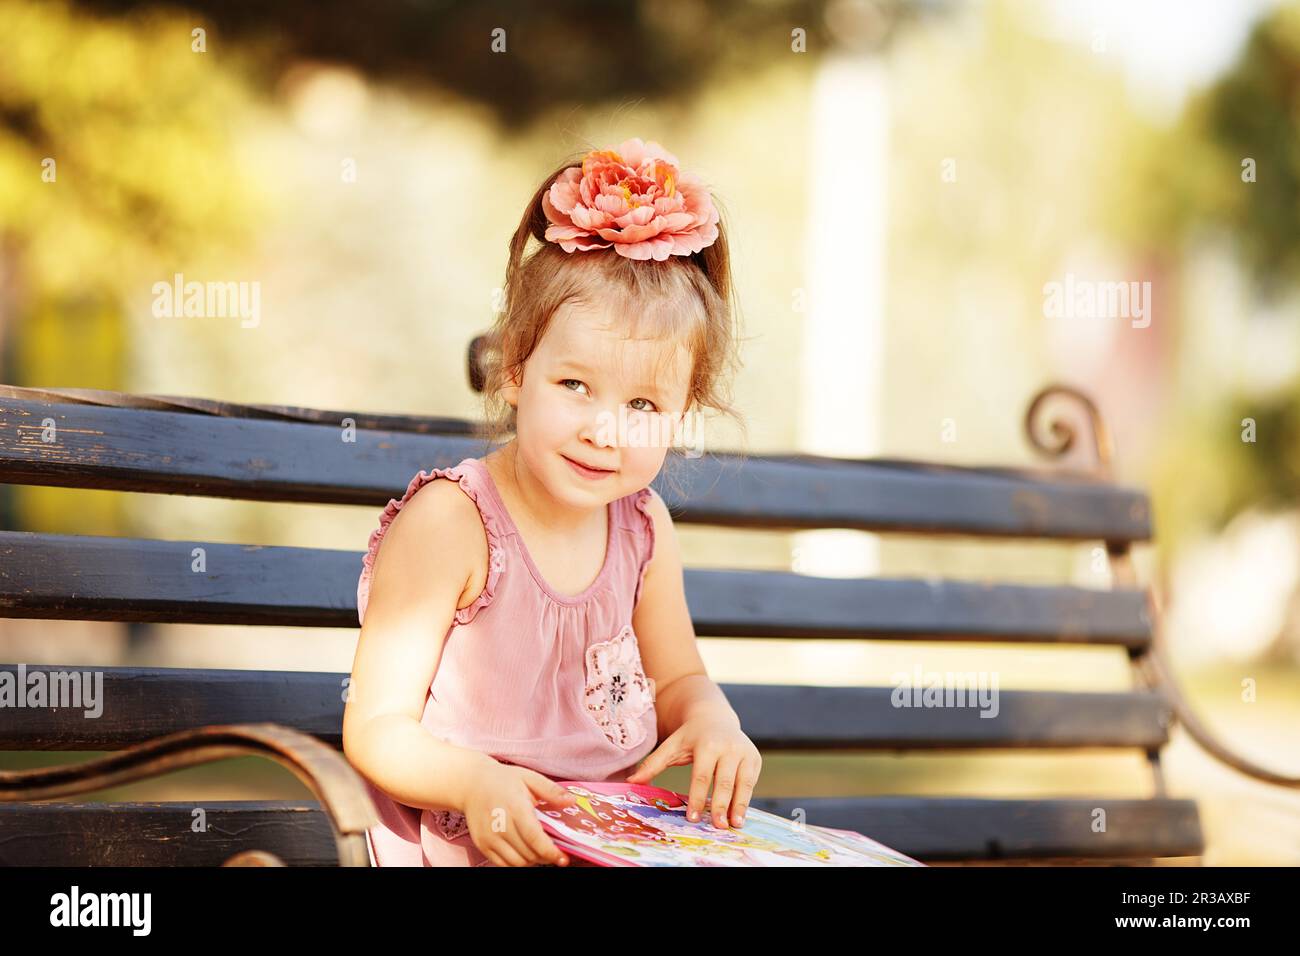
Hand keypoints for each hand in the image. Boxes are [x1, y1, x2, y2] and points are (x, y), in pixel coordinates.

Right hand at [461, 762, 577, 865]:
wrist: (471, 784)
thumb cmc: (503, 780)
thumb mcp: (529, 777)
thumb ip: (551, 791)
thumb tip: (571, 801)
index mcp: (515, 807)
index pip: (534, 838)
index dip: (550, 852)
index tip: (563, 858)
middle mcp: (500, 825)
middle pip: (528, 854)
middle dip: (545, 857)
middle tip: (556, 852)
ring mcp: (489, 837)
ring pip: (517, 862)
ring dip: (533, 861)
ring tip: (540, 851)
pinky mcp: (482, 844)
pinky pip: (503, 864)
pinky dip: (517, 862)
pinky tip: (525, 852)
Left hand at [624, 711, 761, 829]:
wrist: (714, 717)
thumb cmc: (689, 737)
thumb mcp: (671, 746)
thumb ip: (653, 764)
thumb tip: (631, 782)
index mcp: (706, 744)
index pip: (702, 776)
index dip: (698, 798)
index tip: (693, 819)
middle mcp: (728, 746)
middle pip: (724, 781)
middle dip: (721, 805)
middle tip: (718, 827)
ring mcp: (745, 751)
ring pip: (743, 783)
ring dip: (739, 805)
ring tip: (734, 824)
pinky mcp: (755, 758)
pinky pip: (751, 782)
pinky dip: (746, 799)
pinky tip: (739, 814)